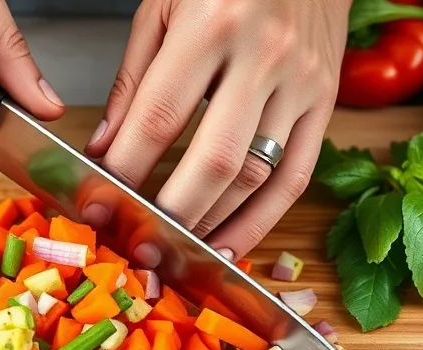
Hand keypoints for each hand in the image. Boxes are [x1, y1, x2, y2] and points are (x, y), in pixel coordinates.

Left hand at [84, 0, 349, 263]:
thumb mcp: (162, 6)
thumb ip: (132, 79)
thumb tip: (106, 148)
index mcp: (211, 25)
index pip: (160, 117)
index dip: (125, 170)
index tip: (98, 202)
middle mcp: (263, 57)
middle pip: (215, 160)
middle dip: (169, 213)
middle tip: (136, 242)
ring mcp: (302, 84)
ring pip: (256, 176)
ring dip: (212, 226)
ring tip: (174, 253)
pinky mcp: (325, 103)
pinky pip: (295, 177)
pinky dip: (262, 221)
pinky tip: (229, 247)